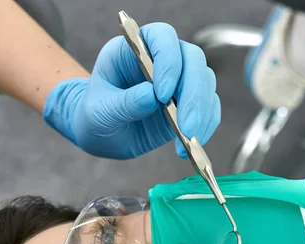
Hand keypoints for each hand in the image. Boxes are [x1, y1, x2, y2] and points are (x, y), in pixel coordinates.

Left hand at [43, 23, 219, 158]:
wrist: (103, 136)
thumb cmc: (95, 116)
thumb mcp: (100, 113)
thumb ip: (123, 103)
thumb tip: (151, 97)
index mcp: (135, 49)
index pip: (161, 38)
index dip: (168, 62)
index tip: (162, 95)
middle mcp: (162, 60)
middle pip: (192, 60)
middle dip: (193, 93)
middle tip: (186, 126)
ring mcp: (178, 82)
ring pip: (206, 83)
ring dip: (202, 112)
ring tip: (188, 139)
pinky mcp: (188, 106)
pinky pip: (208, 109)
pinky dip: (206, 126)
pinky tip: (191, 145)